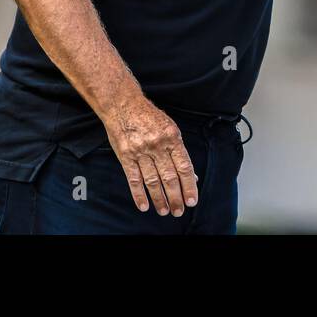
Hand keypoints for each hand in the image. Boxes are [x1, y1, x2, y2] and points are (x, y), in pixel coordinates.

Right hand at [102, 95, 197, 215]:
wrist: (123, 104)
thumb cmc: (149, 116)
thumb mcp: (170, 128)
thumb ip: (180, 152)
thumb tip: (192, 175)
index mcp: (172, 137)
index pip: (184, 166)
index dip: (189, 185)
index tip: (192, 200)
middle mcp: (157, 145)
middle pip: (169, 177)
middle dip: (175, 197)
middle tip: (179, 211)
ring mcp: (140, 151)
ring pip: (152, 181)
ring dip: (159, 199)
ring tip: (164, 211)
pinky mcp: (126, 156)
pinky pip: (134, 179)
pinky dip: (139, 194)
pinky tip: (144, 205)